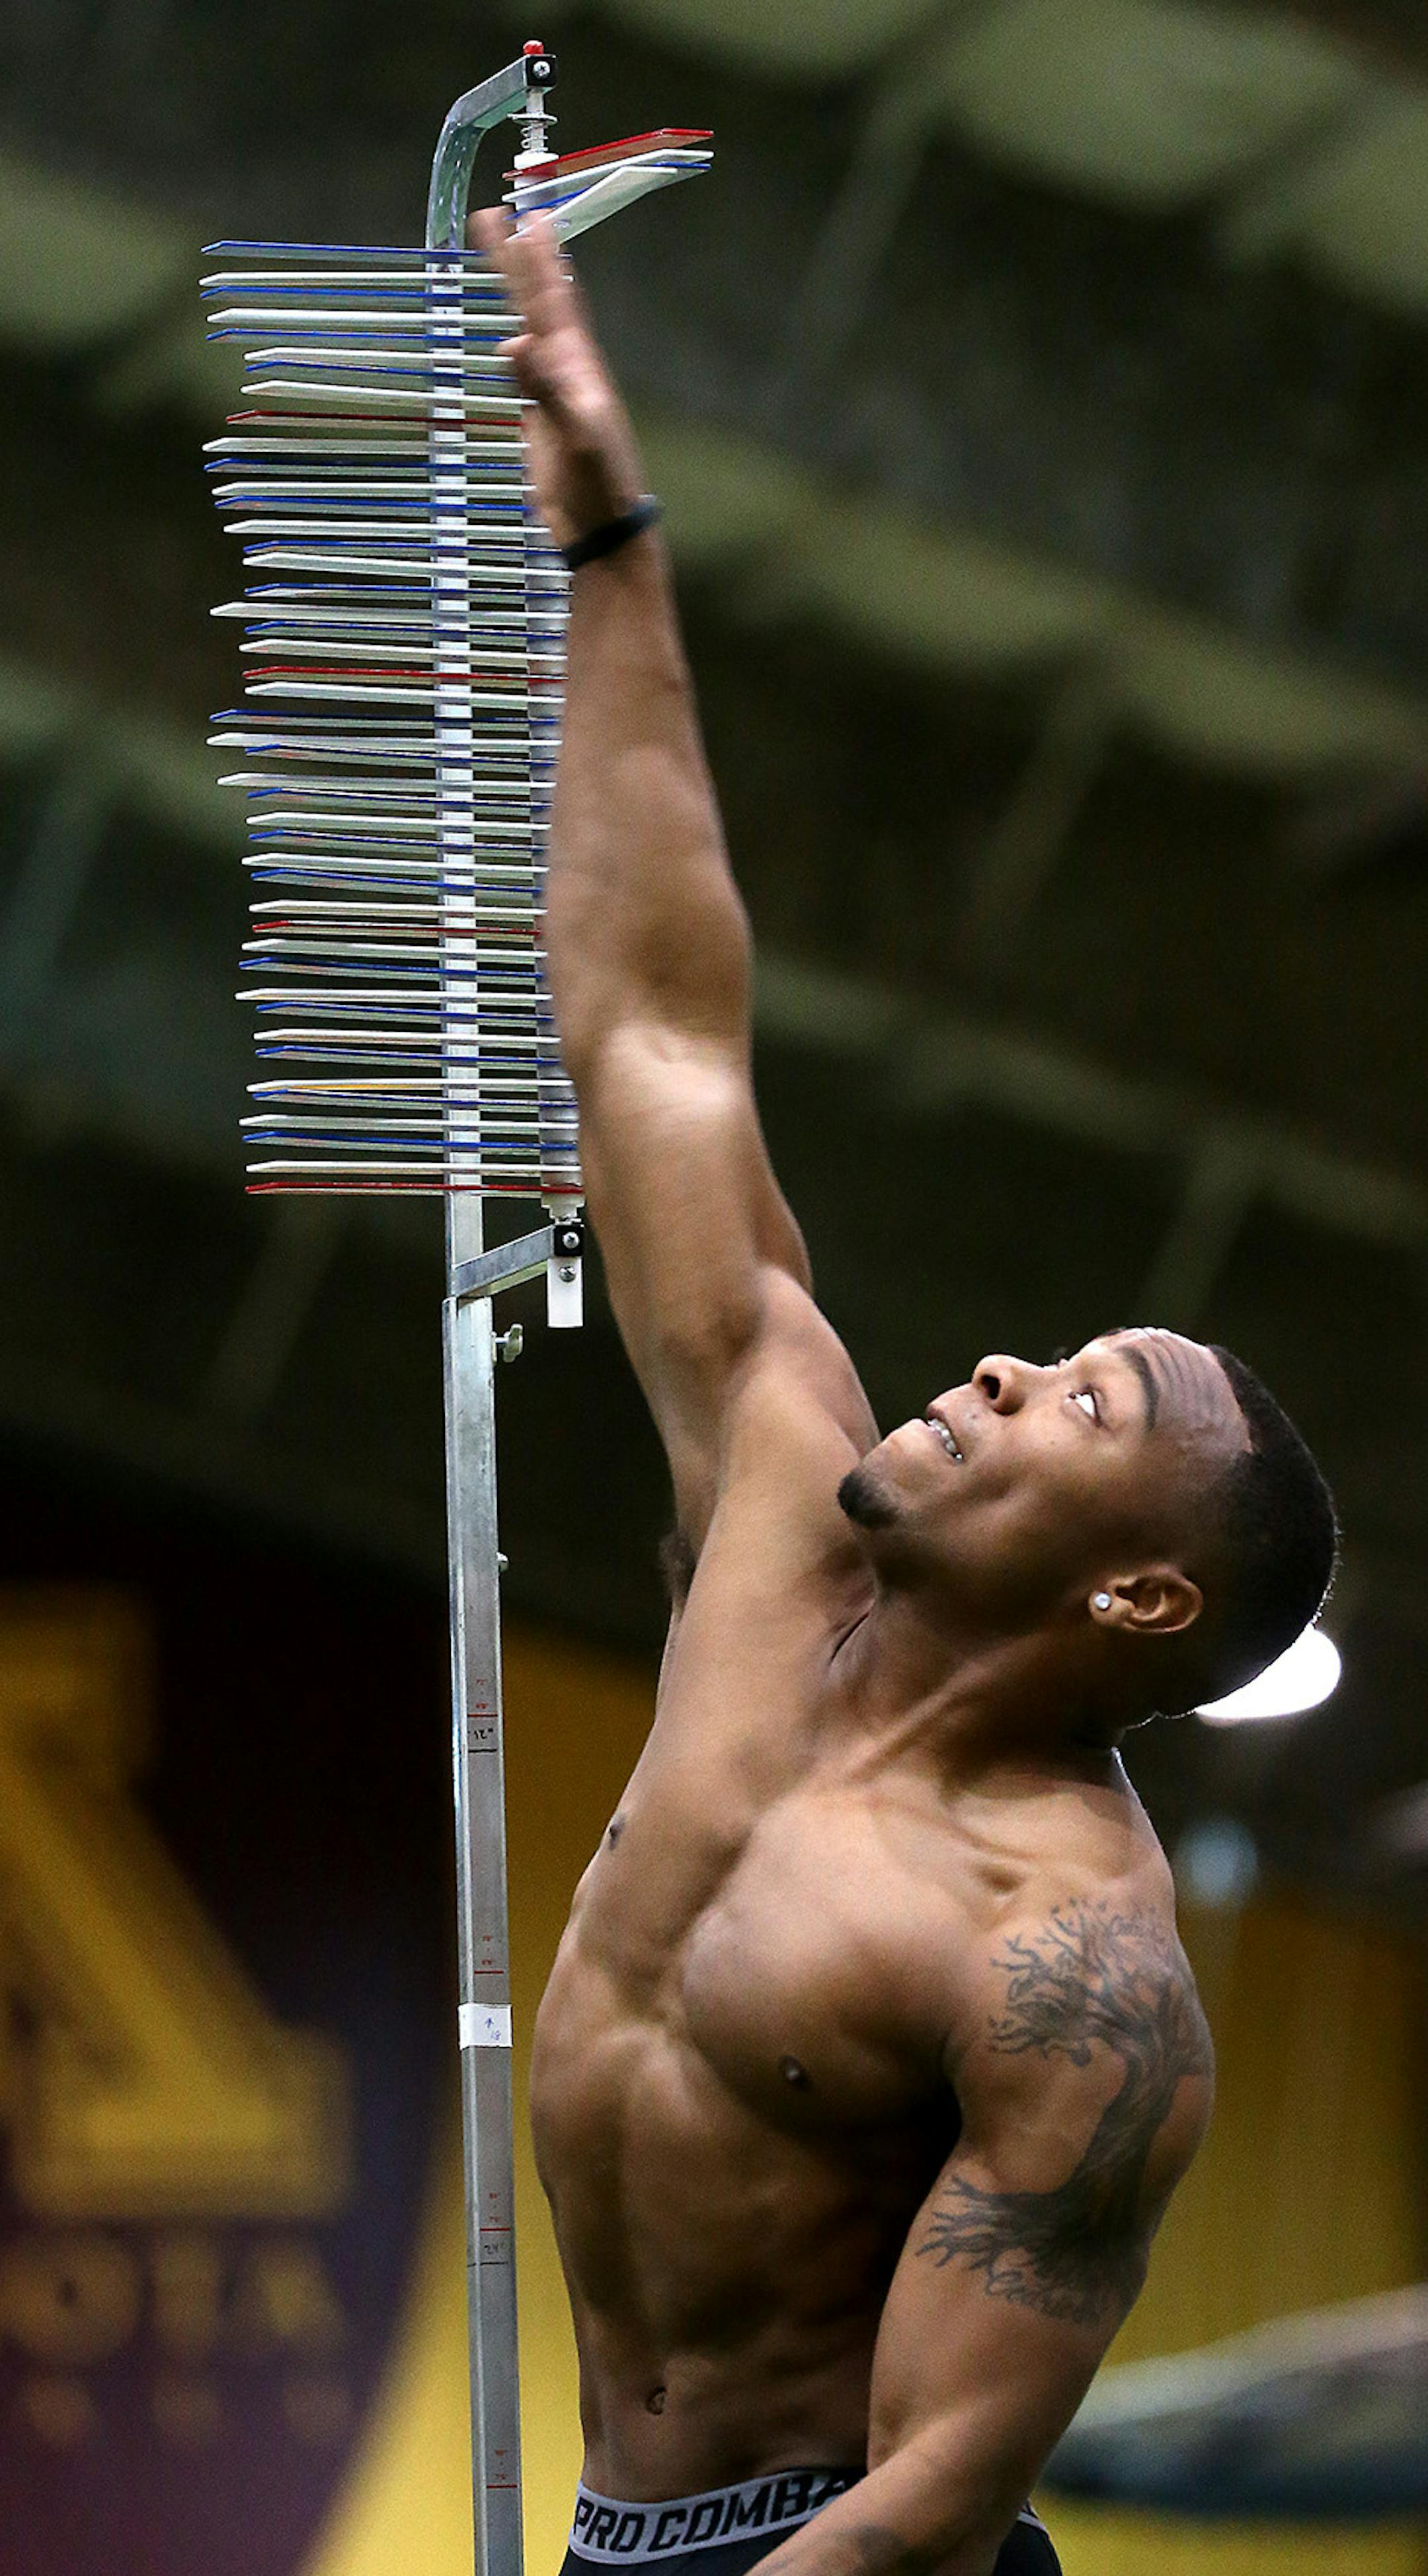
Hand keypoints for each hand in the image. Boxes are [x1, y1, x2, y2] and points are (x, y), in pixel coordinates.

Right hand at [470, 207, 647, 551]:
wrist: (603, 532)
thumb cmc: (598, 486)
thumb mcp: (574, 436)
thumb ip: (545, 390)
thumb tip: (514, 343)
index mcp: (577, 367)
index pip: (552, 301)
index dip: (537, 262)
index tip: (524, 217)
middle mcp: (567, 371)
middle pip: (538, 305)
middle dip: (517, 263)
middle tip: (495, 218)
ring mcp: (554, 395)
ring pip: (530, 333)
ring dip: (515, 299)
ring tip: (503, 264)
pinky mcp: (542, 422)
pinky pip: (525, 374)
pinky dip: (515, 352)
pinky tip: (509, 343)